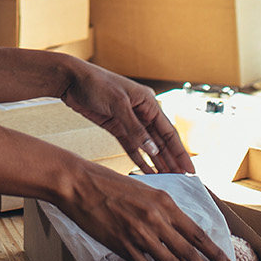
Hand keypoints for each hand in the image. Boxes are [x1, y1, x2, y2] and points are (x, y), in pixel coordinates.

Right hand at [58, 160, 227, 260]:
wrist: (79, 183)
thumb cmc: (109, 183)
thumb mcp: (143, 189)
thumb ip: (161, 207)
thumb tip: (175, 225)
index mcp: (164, 203)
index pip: (197, 233)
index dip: (214, 251)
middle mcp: (157, 219)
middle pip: (189, 252)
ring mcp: (140, 234)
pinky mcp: (123, 245)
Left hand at [59, 60, 196, 174]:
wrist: (70, 80)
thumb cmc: (95, 83)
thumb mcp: (118, 104)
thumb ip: (135, 128)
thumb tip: (153, 149)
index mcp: (148, 102)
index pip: (169, 132)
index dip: (179, 152)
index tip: (190, 170)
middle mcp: (142, 112)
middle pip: (160, 141)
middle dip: (171, 160)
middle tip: (181, 180)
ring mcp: (129, 120)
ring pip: (147, 145)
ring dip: (157, 162)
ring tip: (168, 179)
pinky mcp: (115, 126)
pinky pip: (131, 145)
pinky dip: (139, 158)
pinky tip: (148, 171)